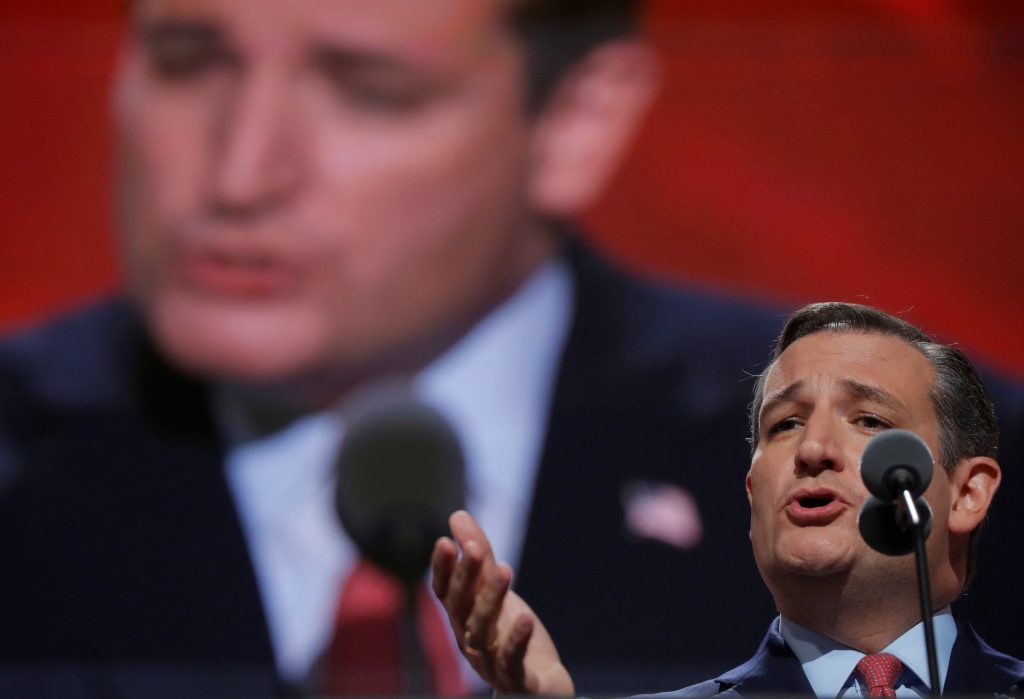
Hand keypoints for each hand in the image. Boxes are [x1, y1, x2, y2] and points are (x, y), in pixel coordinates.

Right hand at [431, 510, 573, 695]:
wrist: (541, 686)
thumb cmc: (511, 635)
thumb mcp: (496, 592)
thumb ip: (480, 557)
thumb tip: (457, 515)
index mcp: (462, 619)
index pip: (444, 592)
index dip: (443, 569)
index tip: (445, 541)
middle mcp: (469, 642)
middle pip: (461, 609)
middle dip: (466, 578)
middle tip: (476, 549)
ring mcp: (490, 664)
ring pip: (482, 632)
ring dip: (491, 600)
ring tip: (505, 570)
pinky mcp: (516, 682)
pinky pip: (511, 662)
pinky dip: (515, 641)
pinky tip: (525, 617)